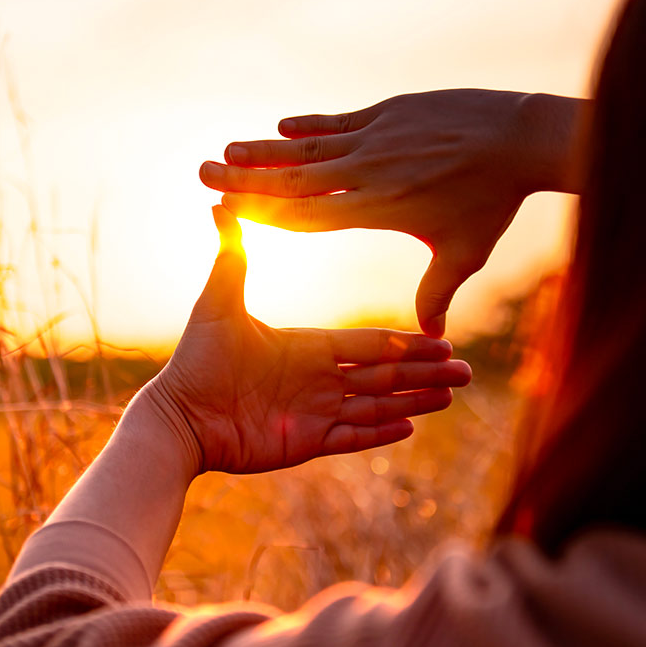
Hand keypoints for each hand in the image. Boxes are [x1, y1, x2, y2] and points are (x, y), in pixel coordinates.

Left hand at [144, 206, 472, 477]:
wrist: (179, 416)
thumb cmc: (196, 360)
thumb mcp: (219, 304)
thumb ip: (232, 258)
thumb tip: (220, 204)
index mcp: (307, 346)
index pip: (368, 343)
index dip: (405, 342)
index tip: (440, 338)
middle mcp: (317, 379)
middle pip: (383, 374)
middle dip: (425, 372)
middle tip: (466, 371)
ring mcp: (314, 412)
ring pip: (376, 406)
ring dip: (414, 401)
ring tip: (451, 396)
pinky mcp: (305, 442)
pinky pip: (351, 437)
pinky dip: (380, 434)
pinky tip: (411, 428)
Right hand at [199, 90, 582, 336]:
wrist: (521, 138)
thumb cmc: (493, 202)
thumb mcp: (465, 252)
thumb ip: (438, 292)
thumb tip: (432, 336)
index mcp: (378, 208)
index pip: (307, 214)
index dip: (263, 212)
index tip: (226, 210)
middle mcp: (369, 172)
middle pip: (294, 178)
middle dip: (246, 177)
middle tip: (205, 171)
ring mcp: (378, 138)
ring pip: (309, 147)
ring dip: (267, 149)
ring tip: (229, 149)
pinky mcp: (390, 113)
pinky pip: (339, 122)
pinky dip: (309, 125)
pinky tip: (281, 126)